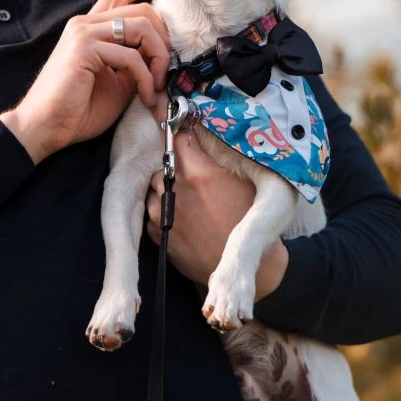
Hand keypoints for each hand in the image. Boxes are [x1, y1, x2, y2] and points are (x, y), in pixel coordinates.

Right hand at [0, 0, 165, 163]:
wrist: (44, 129)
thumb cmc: (76, 111)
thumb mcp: (117, 83)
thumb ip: (136, 63)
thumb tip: (163, 57)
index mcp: (90, 29)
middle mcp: (85, 24)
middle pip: (141, 9)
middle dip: (164, 40)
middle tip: (166, 71)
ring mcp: (83, 32)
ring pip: (142, 25)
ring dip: (159, 58)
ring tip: (156, 86)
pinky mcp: (84, 48)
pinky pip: (131, 56)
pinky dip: (145, 78)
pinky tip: (145, 96)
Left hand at [145, 101, 288, 300]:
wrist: (244, 267)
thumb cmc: (248, 221)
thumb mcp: (244, 181)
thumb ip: (218, 156)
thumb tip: (201, 133)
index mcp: (198, 174)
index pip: (177, 137)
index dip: (180, 133)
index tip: (182, 133)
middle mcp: (174, 190)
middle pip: (165, 163)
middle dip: (176, 165)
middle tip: (194, 176)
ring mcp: (161, 212)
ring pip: (155, 186)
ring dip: (168, 187)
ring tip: (191, 199)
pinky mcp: (155, 232)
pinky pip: (152, 209)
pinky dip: (163, 208)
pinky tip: (184, 216)